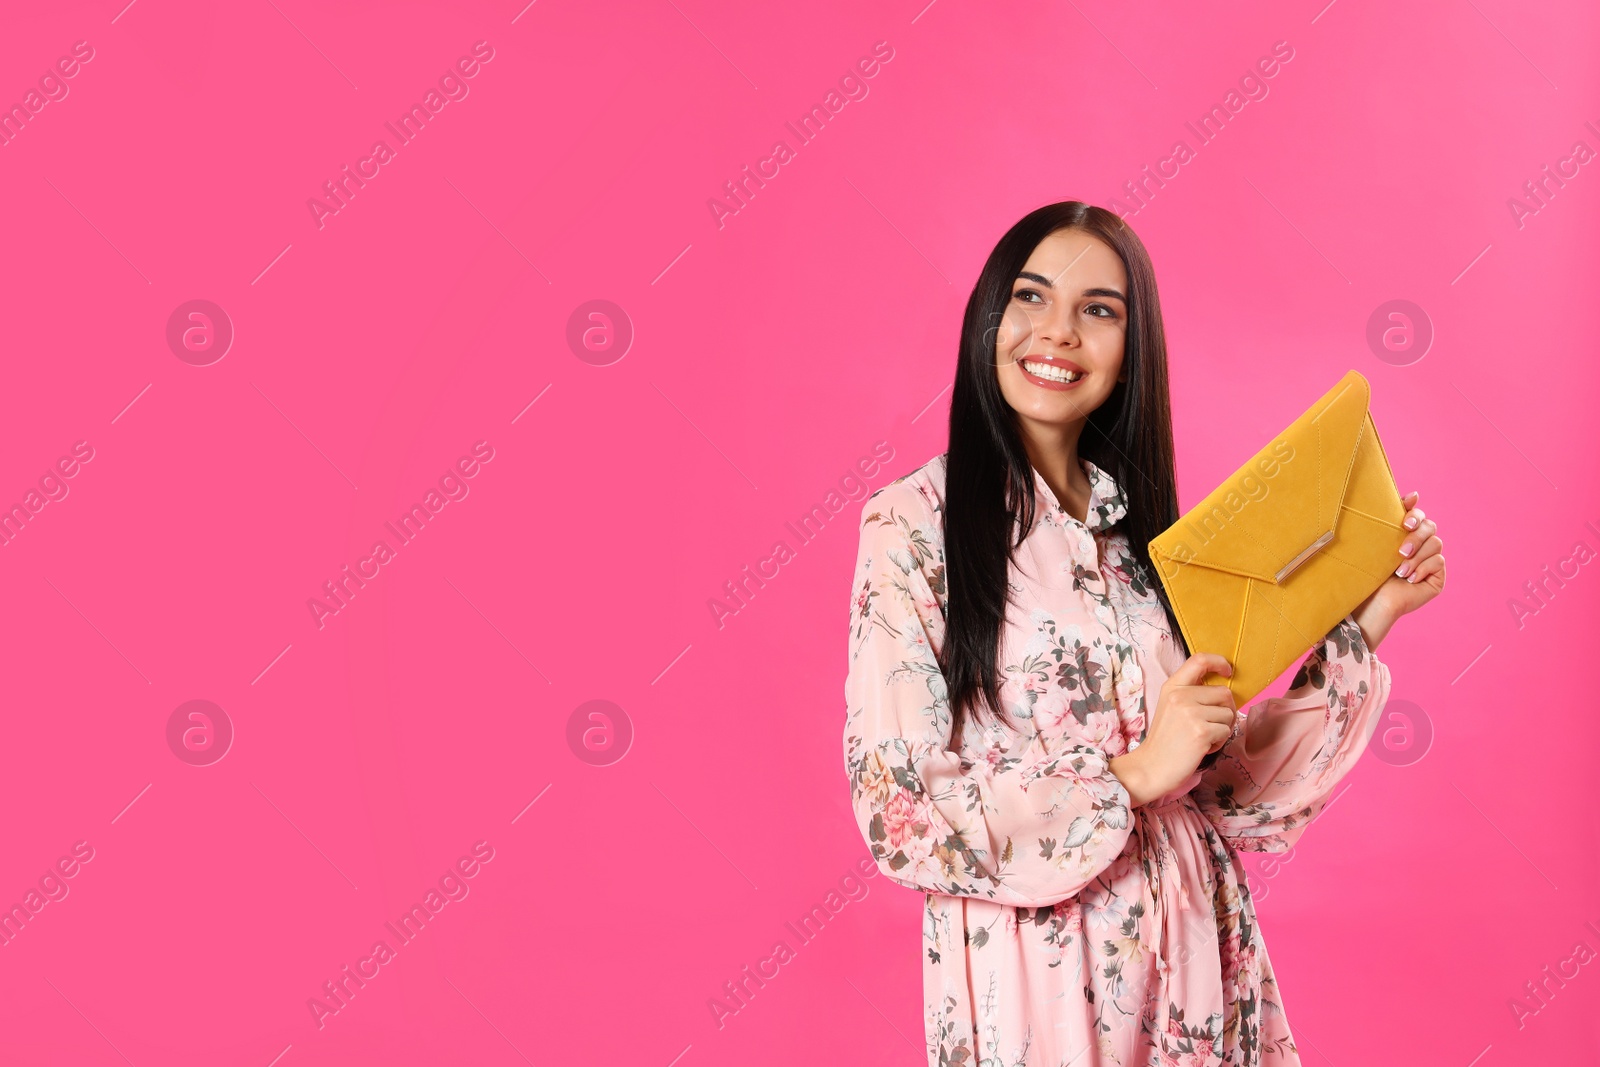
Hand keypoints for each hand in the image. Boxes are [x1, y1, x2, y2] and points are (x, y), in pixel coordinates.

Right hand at [1110, 653, 1236, 806]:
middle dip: (1225, 711)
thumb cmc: (1165, 741)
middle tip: (1210, 726)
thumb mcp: (1171, 708)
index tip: (1227, 671)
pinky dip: (1219, 742)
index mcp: (1173, 687)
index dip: (1219, 662)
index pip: (1200, 660)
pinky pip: (1227, 731)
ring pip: (1229, 714)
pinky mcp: (1201, 732)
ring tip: (1202, 738)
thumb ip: (1191, 695)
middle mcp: (1181, 696)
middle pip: (1224, 693)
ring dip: (1222, 729)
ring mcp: (1191, 713)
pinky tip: (1203, 747)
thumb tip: (1224, 692)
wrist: (1151, 768)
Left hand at [1353, 490, 1445, 648]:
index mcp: (1404, 533)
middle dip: (1415, 537)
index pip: (1417, 514)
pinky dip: (1423, 568)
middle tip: (1400, 551)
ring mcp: (1430, 559)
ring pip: (1436, 543)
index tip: (1404, 521)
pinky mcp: (1437, 575)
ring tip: (1399, 570)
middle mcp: (1419, 544)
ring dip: (1417, 556)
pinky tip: (1409, 578)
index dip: (1414, 513)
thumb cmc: (1368, 571)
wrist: (1370, 600)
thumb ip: (1390, 518)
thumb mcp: (1377, 542)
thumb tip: (1415, 494)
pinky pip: (1439, 561)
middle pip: (1430, 526)